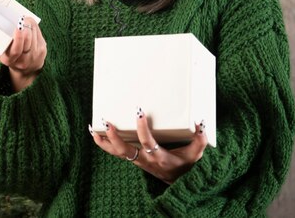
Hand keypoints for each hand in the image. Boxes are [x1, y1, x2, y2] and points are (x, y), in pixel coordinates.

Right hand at [0, 16, 45, 91]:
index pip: (17, 50)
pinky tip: (29, 22)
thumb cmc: (9, 56)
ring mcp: (35, 55)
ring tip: (24, 18)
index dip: (18, 38)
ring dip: (30, 24)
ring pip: (34, 35)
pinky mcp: (42, 50)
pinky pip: (39, 34)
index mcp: (10, 60)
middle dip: (25, 27)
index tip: (17, 27)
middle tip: (21, 18)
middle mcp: (23, 60)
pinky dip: (34, 26)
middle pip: (27, 40)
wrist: (26, 69)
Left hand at [90, 109, 207, 183]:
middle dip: (115, 137)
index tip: (139, 112)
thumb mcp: (195, 154)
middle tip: (108, 122)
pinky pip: (115, 153)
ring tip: (93, 128)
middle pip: (125, 151)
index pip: (147, 142)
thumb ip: (200, 139)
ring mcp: (136, 160)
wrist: (177, 182)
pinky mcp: (132, 159)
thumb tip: (200, 123)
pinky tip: (96, 134)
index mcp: (159, 156)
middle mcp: (144, 159)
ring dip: (104, 141)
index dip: (142, 128)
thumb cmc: (185, 165)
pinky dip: (104, 144)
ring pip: (116, 153)